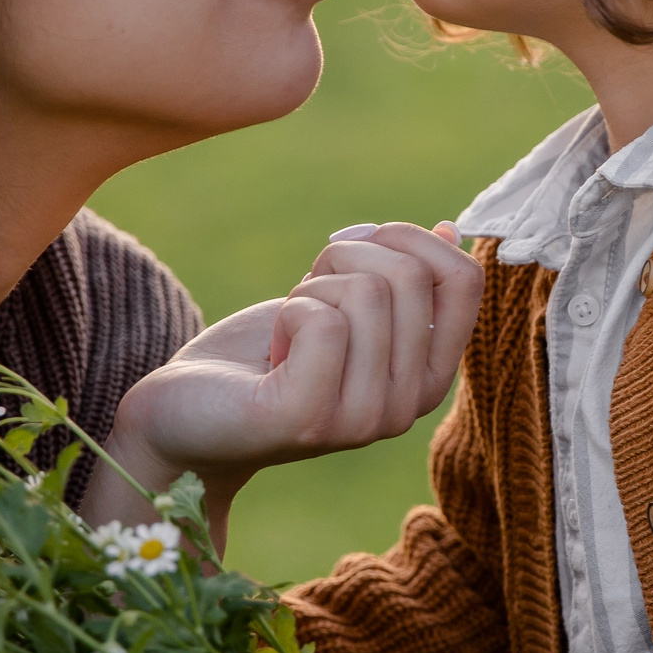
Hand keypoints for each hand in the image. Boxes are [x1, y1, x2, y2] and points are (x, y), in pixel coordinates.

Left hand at [91, 223, 481, 542]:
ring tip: (288, 331)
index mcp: (428, 378)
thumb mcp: (342, 306)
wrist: (187, 413)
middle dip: (345, 258)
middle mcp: (407, 409)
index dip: (411, 239)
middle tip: (308, 296)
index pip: (464, 282)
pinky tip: (273, 351)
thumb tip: (447, 231)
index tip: (361, 244)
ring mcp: (362, 421)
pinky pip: (322, 321)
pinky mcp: (308, 419)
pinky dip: (288, 313)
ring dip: (312, 289)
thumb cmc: (265, 355)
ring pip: (366, 293)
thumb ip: (399, 281)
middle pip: (407, 276)